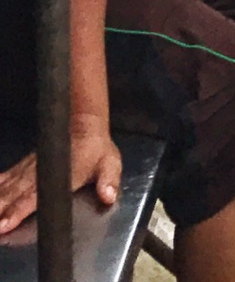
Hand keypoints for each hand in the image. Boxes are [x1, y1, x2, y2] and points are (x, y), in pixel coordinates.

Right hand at [0, 125, 121, 233]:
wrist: (84, 126)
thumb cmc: (96, 150)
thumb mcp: (110, 163)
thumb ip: (109, 180)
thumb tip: (108, 195)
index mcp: (61, 173)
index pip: (37, 194)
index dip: (21, 208)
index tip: (7, 222)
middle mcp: (40, 171)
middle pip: (16, 194)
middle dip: (1, 210)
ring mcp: (29, 168)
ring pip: (7, 187)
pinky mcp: (24, 167)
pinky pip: (5, 178)